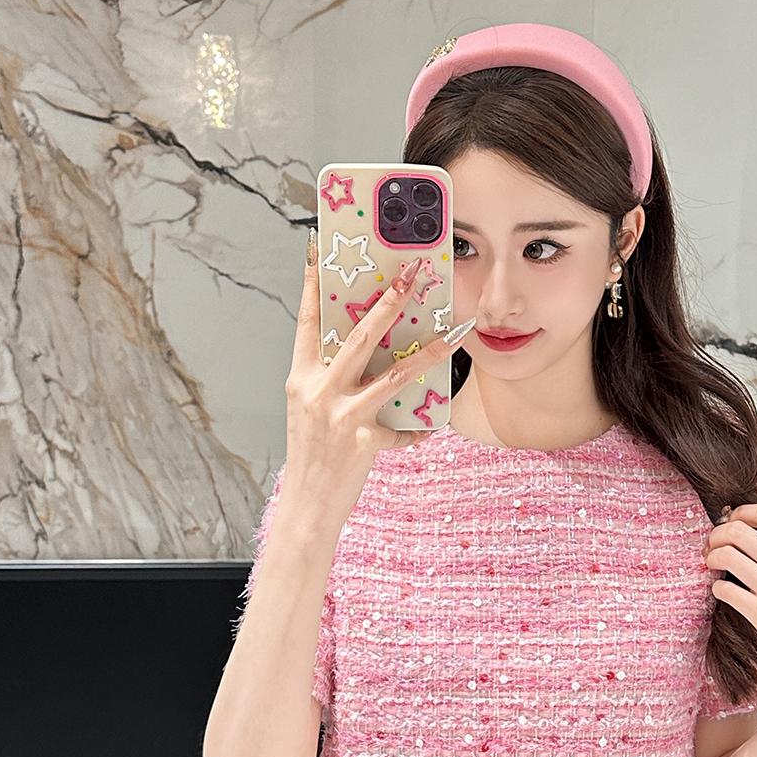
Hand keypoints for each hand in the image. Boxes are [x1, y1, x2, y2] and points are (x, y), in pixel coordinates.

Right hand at [284, 245, 472, 514]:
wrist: (307, 505)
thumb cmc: (312, 456)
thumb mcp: (310, 410)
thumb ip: (331, 379)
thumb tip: (364, 351)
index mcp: (302, 378)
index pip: (308, 322)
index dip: (312, 285)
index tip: (317, 250)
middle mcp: (319, 391)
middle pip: (359, 336)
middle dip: (388, 303)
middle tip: (410, 276)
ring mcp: (343, 415)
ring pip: (393, 374)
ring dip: (429, 351)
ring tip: (454, 332)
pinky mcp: (366, 440)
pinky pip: (403, 428)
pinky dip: (417, 430)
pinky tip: (426, 431)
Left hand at [705, 503, 756, 696]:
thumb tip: (755, 528)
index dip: (741, 512)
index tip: (732, 520)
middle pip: (738, 530)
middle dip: (718, 533)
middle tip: (714, 543)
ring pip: (726, 555)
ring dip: (712, 556)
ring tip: (712, 562)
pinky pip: (724, 589)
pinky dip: (717, 586)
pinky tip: (723, 589)